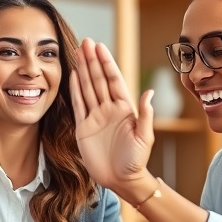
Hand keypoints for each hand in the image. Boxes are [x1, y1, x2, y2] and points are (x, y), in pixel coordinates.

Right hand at [69, 38, 154, 193]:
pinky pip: (78, 105)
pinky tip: (73, 75)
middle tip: (85, 42)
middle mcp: (108, 109)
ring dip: (82, 70)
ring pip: (87, 88)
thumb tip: (149, 93)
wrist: (122, 180)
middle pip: (98, 79)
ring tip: (77, 52)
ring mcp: (95, 117)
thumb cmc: (136, 160)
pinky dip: (75, 90)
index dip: (106, 63)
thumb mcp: (145, 137)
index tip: (100, 47)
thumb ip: (145, 115)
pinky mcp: (83, 128)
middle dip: (92, 60)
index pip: (114, 80)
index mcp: (124, 108)